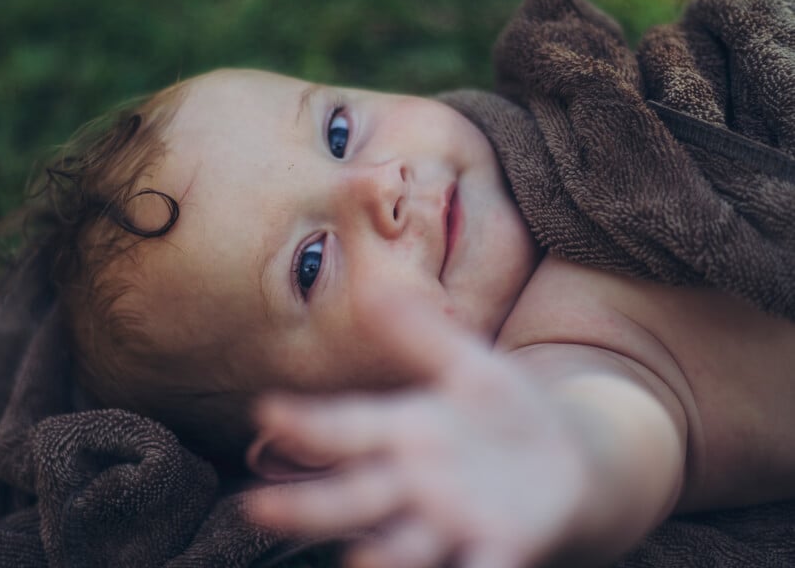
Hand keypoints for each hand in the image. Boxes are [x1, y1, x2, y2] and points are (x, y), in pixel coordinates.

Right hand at [247, 296, 589, 567]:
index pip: (349, 427)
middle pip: (358, 494)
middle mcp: (418, 481)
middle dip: (308, 503)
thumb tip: (369, 287)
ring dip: (386, 554)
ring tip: (358, 559)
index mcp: (407, 431)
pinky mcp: (502, 544)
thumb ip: (420, 333)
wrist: (571, 455)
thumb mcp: (466, 363)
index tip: (266, 412)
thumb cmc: (506, 409)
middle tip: (256, 509)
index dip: (308, 422)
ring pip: (410, 542)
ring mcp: (456, 519)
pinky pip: (481, 567)